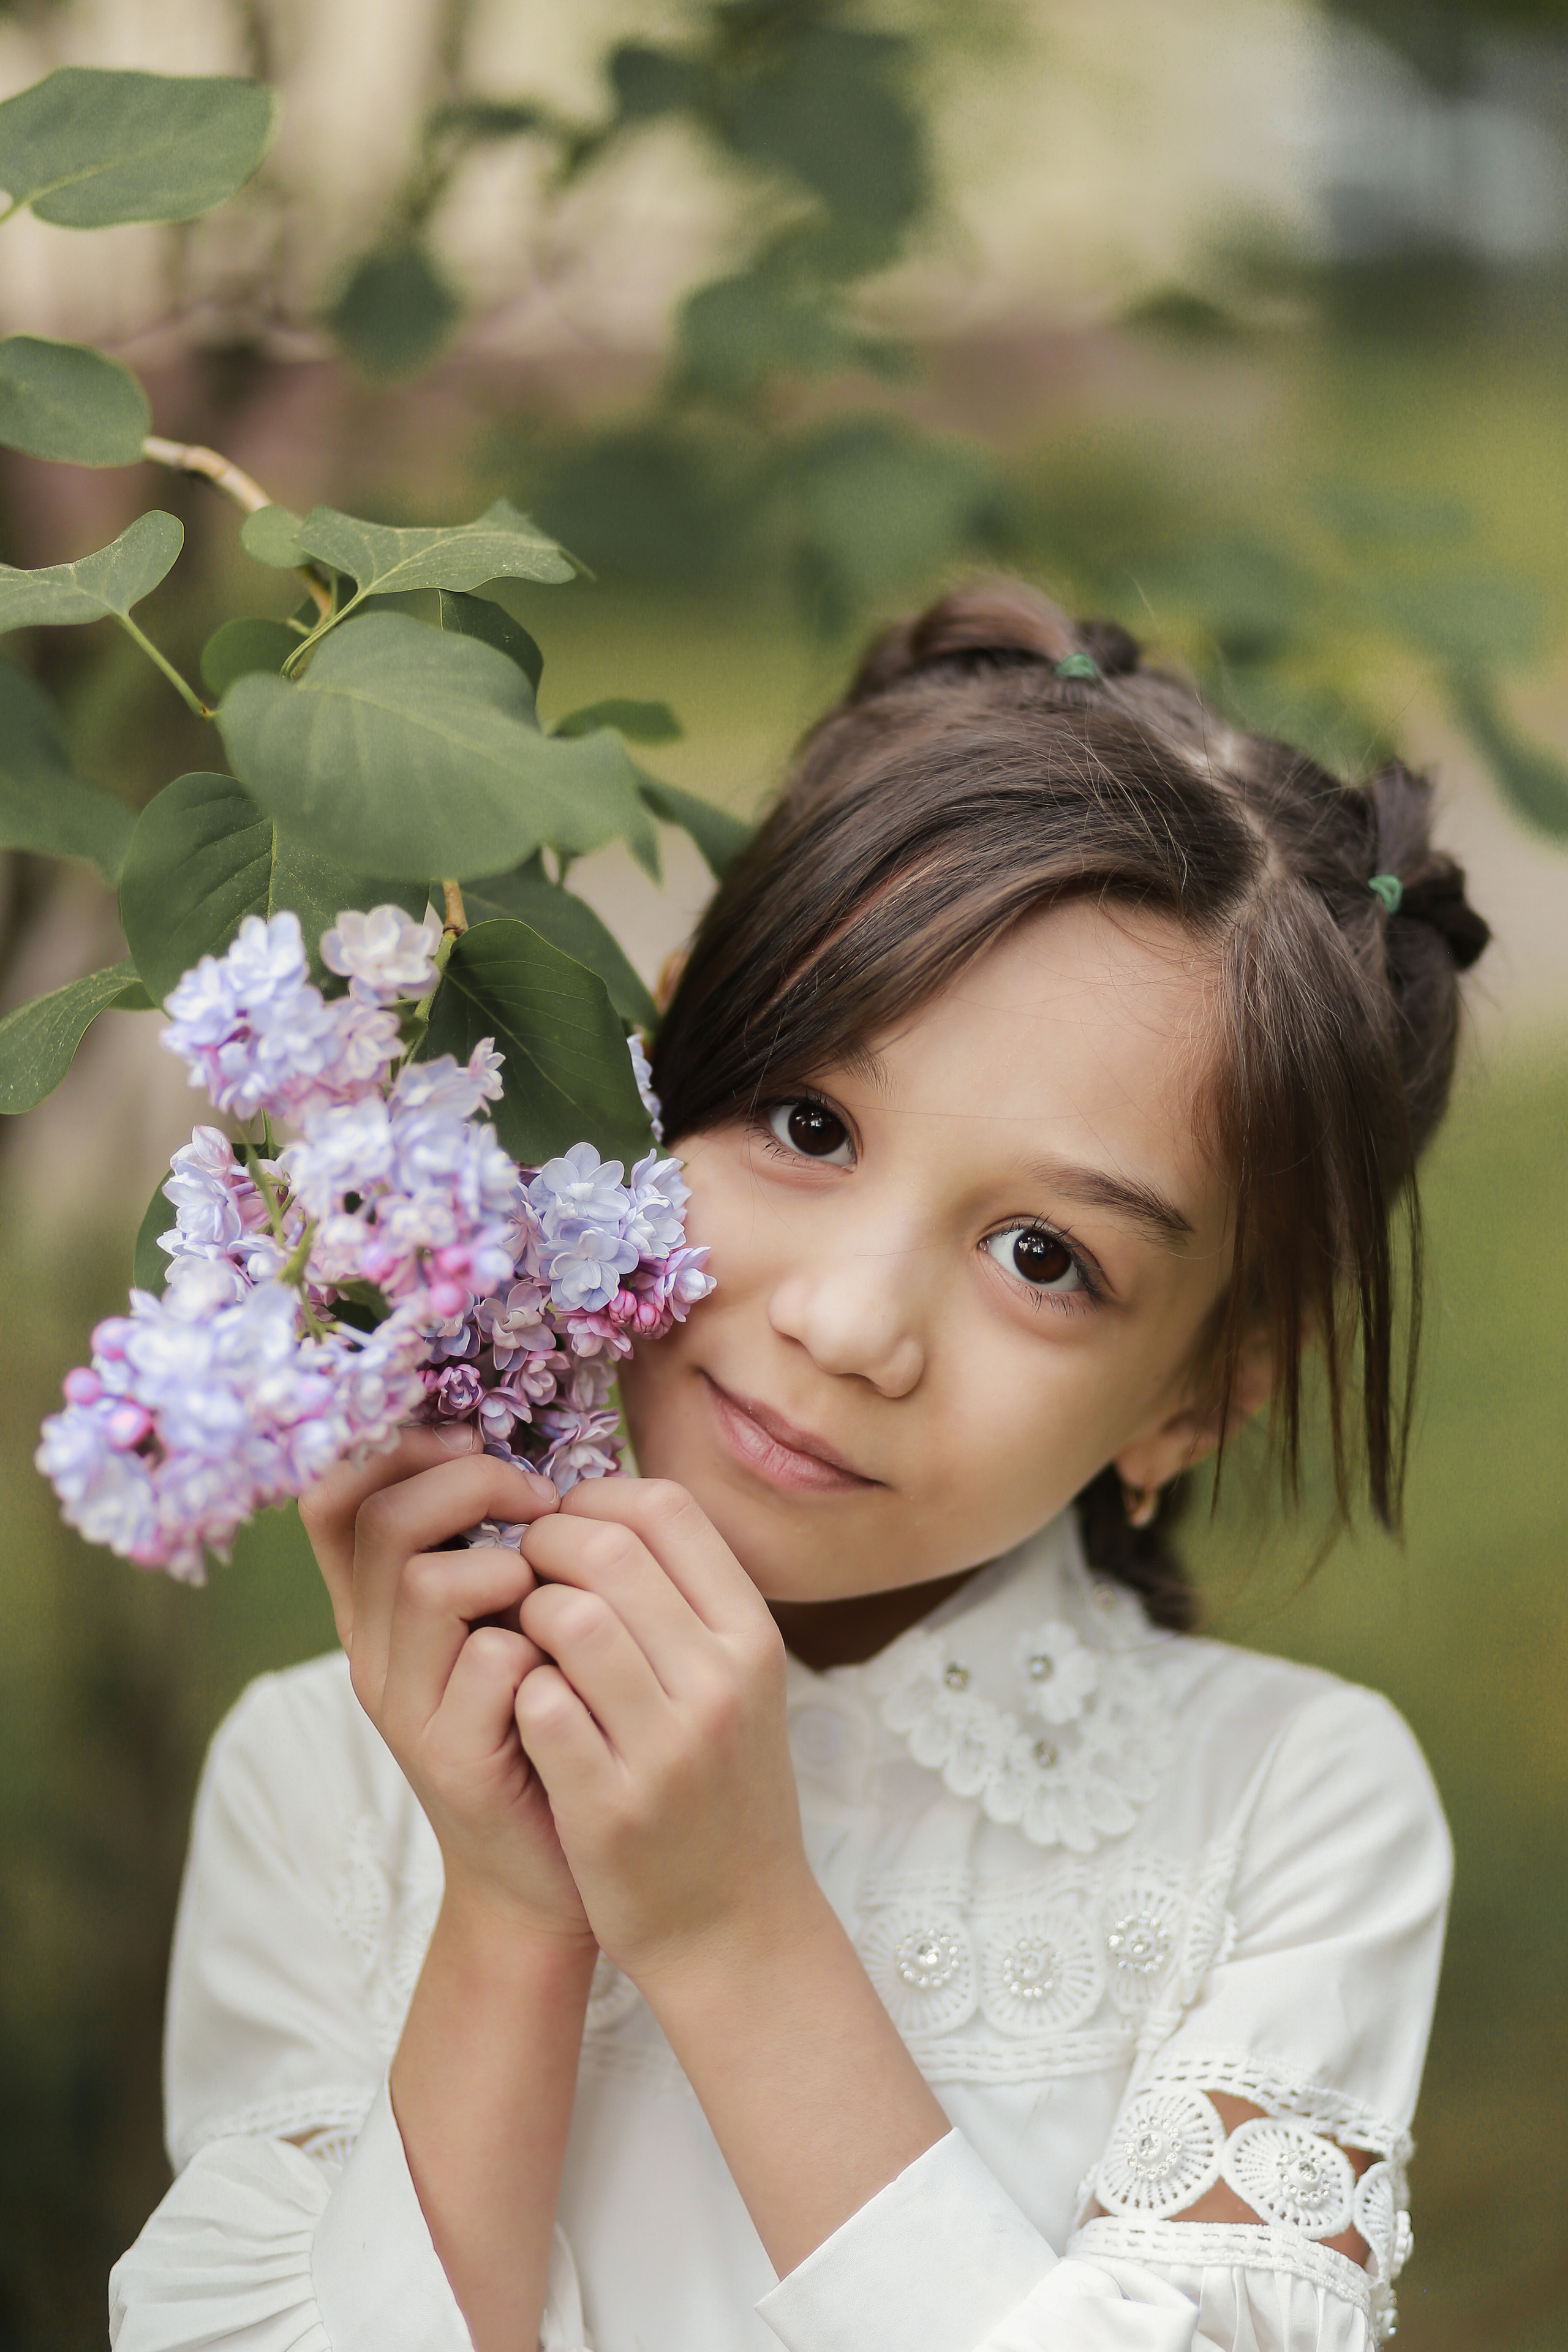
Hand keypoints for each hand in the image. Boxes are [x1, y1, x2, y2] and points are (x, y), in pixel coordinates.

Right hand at [300, 1427, 590, 1944]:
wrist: (548, 1866)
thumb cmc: (543, 1722)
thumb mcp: (507, 1620)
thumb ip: (497, 1545)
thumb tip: (530, 1450)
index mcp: (379, 1607)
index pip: (335, 1497)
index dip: (396, 1449)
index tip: (472, 1440)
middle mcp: (374, 1651)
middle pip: (386, 1520)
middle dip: (474, 1485)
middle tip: (542, 1503)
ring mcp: (404, 1707)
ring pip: (430, 1583)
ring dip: (511, 1569)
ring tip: (552, 1598)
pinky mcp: (449, 1758)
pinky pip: (493, 1660)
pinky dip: (543, 1649)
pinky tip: (567, 1673)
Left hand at [514, 1479, 813, 1986]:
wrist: (736, 1927)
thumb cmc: (720, 1786)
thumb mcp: (737, 1680)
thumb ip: (685, 1596)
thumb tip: (605, 1505)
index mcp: (752, 1636)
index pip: (668, 1508)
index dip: (597, 1499)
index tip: (567, 1528)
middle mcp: (720, 1681)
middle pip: (607, 1550)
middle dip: (544, 1548)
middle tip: (525, 1579)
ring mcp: (667, 1745)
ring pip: (567, 1617)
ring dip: (524, 1616)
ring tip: (524, 1641)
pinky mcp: (610, 1805)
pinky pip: (538, 1702)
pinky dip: (518, 1689)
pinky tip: (527, 1707)